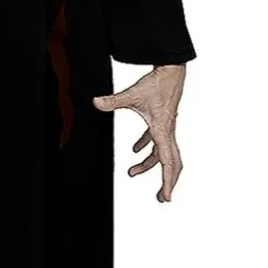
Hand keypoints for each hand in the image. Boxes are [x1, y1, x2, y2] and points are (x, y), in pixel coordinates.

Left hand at [92, 63, 186, 201]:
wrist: (171, 69)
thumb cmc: (157, 83)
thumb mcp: (132, 94)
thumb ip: (113, 101)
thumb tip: (96, 103)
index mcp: (162, 130)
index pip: (166, 162)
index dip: (167, 181)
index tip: (166, 196)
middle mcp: (167, 132)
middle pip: (171, 163)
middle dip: (166, 182)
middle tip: (161, 198)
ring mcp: (166, 128)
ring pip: (161, 153)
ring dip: (149, 165)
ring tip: (132, 173)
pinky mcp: (162, 121)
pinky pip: (156, 141)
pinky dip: (146, 149)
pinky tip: (134, 151)